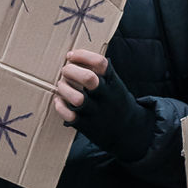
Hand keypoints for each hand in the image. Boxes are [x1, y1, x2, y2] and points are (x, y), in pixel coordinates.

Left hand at [55, 48, 154, 163]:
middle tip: (65, 70)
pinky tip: (60, 101)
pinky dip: (60, 106)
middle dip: (71, 71)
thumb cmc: (116, 102)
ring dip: (64, 89)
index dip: (83, 55)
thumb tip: (78, 56)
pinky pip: (69, 115)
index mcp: (113, 83)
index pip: (100, 63)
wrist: (127, 131)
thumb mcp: (115, 84)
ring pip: (77, 98)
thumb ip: (101, 72)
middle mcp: (105, 97)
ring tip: (62, 85)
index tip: (72, 55)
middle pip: (88, 79)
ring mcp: (95, 112)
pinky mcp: (86, 125)